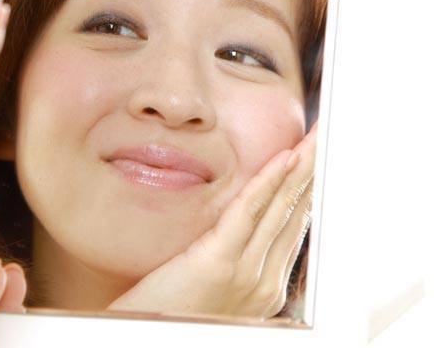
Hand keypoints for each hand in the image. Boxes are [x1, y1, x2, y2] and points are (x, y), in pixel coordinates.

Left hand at [107, 122, 315, 318]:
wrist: (143, 342)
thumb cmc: (169, 316)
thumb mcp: (211, 289)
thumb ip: (230, 260)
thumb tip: (239, 226)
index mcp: (264, 288)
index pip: (293, 227)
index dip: (306, 189)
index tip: (315, 159)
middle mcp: (265, 283)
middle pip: (294, 214)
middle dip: (311, 172)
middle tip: (323, 138)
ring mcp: (246, 275)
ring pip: (280, 209)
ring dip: (299, 169)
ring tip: (314, 140)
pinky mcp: (218, 262)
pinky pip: (249, 213)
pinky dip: (268, 182)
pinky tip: (283, 159)